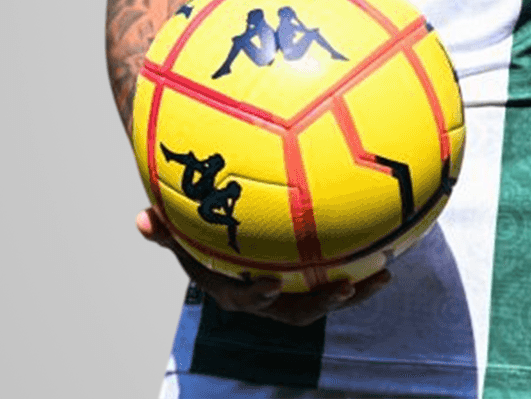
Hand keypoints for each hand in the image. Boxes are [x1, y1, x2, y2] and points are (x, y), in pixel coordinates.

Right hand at [136, 207, 390, 324]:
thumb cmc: (202, 227)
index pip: (245, 299)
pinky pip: (336, 274)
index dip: (258, 297)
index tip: (271, 285)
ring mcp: (292, 289)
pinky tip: (391, 247)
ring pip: (323, 298)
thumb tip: (139, 219)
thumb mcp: (181, 228)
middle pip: (295, 311)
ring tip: (383, 278)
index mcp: (235, 289)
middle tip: (345, 290)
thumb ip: (165, 228)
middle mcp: (266, 296)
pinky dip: (360, 267)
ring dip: (354, 292)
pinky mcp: (312, 275)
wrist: (224, 236)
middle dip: (322, 304)